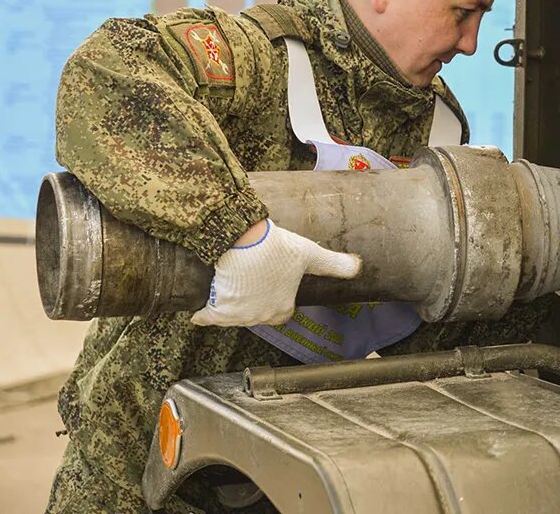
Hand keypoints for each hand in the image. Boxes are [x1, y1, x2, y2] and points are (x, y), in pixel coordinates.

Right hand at [191, 220, 361, 326]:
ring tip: (230, 290)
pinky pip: (207, 318)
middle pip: (256, 314)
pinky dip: (204, 315)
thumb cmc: (277, 248)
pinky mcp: (215, 309)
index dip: (277, 298)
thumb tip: (358, 267)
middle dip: (254, 302)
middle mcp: (260, 317)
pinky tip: (201, 312)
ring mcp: (237, 315)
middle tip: (250, 284)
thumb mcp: (310, 255)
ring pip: (233, 316)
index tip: (270, 287)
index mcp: (283, 309)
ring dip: (231, 307)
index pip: (281, 311)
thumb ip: (334, 265)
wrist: (242, 240)